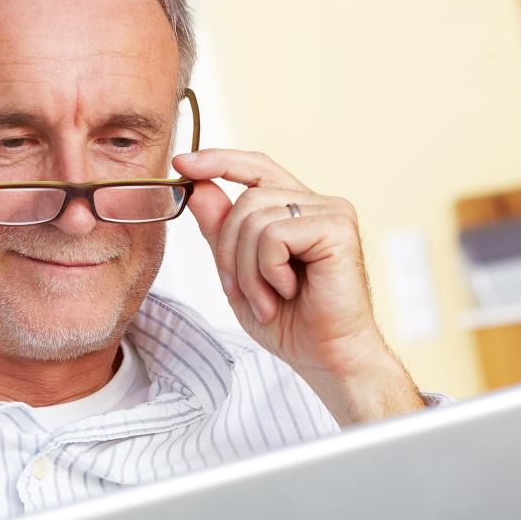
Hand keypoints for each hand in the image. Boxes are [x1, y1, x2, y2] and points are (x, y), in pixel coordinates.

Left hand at [173, 149, 423, 425]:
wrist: (326, 358)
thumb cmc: (290, 322)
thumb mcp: (238, 273)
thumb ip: (220, 231)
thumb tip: (198, 189)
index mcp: (296, 209)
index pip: (256, 168)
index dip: (219, 160)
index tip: (182, 162)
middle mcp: (317, 203)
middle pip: (246, 199)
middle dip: (229, 249)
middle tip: (241, 291)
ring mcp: (331, 212)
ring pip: (255, 216)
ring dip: (247, 267)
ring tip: (267, 298)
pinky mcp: (338, 228)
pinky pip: (275, 234)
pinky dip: (268, 270)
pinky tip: (288, 291)